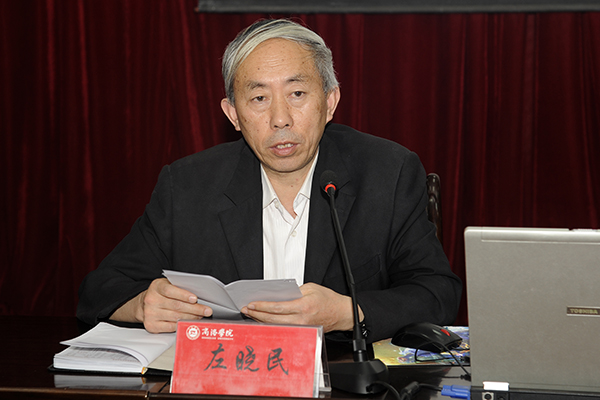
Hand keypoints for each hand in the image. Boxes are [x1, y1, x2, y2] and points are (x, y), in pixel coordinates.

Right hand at [110, 278, 212, 332]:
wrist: (143, 304)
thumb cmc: (161, 293)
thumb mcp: (168, 284)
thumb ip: (179, 287)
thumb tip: (199, 294)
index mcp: (156, 287)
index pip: (170, 291)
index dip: (183, 295)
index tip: (195, 299)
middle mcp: (151, 300)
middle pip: (176, 306)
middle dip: (195, 309)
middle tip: (207, 311)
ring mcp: (150, 314)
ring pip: (175, 317)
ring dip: (191, 317)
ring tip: (201, 316)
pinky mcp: (151, 325)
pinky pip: (170, 327)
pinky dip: (182, 325)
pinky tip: (190, 323)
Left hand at [240, 282, 362, 332]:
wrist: (342, 312)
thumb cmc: (328, 299)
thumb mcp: (310, 288)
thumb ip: (293, 291)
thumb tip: (277, 295)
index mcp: (303, 305)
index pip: (277, 307)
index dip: (262, 307)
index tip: (252, 304)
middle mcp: (302, 319)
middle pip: (274, 319)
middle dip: (257, 314)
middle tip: (246, 310)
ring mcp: (302, 327)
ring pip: (277, 326)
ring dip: (262, 321)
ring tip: (251, 315)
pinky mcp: (302, 331)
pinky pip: (284, 329)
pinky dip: (272, 325)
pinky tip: (264, 321)